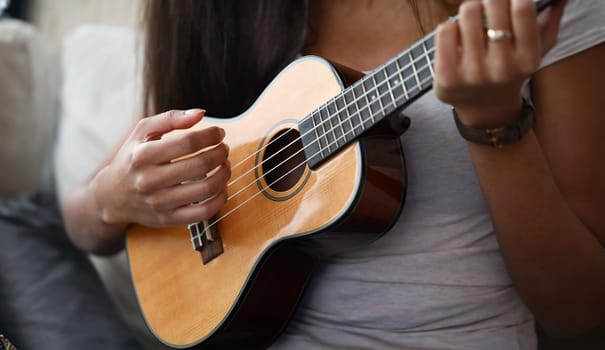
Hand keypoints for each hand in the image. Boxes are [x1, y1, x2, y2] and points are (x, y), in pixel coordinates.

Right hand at [93, 109, 230, 226]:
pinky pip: (203, 213)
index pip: (187, 143)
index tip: (219, 133)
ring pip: (205, 189)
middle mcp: (149, 180)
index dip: (210, 136)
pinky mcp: (167, 219)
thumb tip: (200, 114)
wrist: (112, 196)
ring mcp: (159, 202)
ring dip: (224, 174)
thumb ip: (170, 118)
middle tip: (224, 148)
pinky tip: (221, 187)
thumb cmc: (132, 158)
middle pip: (200, 165)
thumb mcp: (142, 132)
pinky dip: (219, 199)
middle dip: (220, 153)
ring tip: (225, 165)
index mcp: (142, 155)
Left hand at [433, 0, 565, 126]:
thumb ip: (550, 20)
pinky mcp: (447, 77)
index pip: (523, 8)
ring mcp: (473, 74)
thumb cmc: (511, 70)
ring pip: (467, 13)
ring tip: (471, 25)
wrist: (485, 109)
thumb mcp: (537, 51)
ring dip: (469, 13)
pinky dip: (449, 27)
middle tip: (487, 8)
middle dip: (489, 1)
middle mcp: (501, 68)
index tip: (508, 2)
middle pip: (492, 4)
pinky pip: (444, 30)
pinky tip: (456, 39)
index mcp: (527, 59)